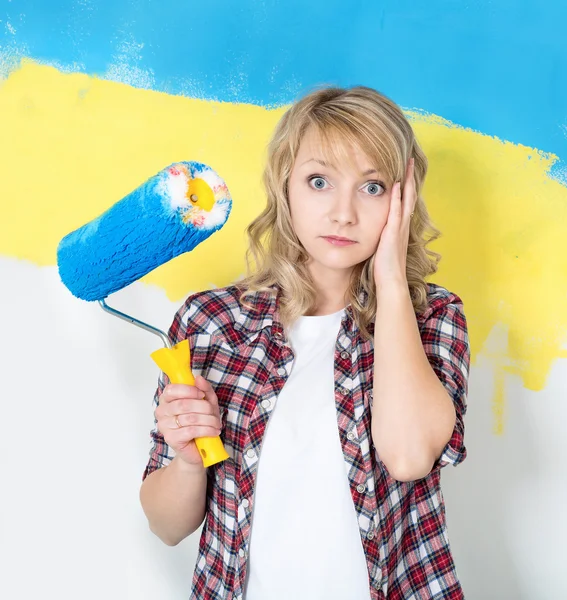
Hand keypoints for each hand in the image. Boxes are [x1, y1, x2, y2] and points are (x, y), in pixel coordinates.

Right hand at [155, 375, 221, 466]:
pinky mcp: (171, 439)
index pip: (171, 389)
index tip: (202, 395)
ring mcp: (164, 426)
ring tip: (216, 423)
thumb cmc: (201, 423)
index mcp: (167, 399)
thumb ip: (204, 389)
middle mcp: (162, 411)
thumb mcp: (207, 402)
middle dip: (203, 407)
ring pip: (189, 418)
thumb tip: (198, 379)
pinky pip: (191, 430)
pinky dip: (206, 430)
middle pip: (183, 404)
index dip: (189, 390)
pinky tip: (214, 431)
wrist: (198, 449)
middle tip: (214, 413)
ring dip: (208, 420)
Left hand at [373, 158, 416, 288]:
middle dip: (410, 178)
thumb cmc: (384, 266)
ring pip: (405, 200)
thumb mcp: (382, 245)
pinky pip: (396, 211)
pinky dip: (397, 198)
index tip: (404, 170)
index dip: (406, 186)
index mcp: (399, 227)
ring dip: (407, 182)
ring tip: (407, 165)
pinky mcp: (393, 233)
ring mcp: (399, 228)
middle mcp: (402, 224)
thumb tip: (373, 227)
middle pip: (409, 196)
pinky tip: (396, 185)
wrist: (391, 280)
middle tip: (410, 160)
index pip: (404, 201)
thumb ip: (381, 234)